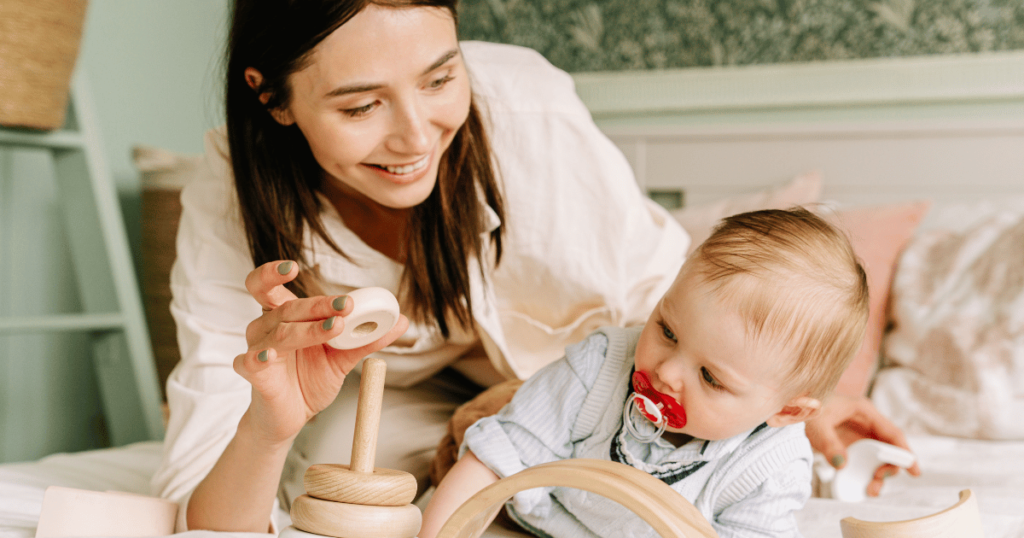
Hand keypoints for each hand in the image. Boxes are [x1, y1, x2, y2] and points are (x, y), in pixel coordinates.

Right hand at [234, 260, 408, 445]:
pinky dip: (260, 357)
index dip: (274, 272)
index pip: (268, 286)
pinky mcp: (254, 376)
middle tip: (347, 305)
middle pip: (287, 308)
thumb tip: (402, 320)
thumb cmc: (310, 380)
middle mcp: (266, 328)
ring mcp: (258, 350)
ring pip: (280, 332)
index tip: (293, 266)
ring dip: (309, 329)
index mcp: (285, 317)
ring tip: (335, 328)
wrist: (292, 417)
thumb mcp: (343, 357)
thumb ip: (368, 338)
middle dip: (319, 304)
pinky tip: (270, 356)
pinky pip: (252, 362)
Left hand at [805, 394, 920, 496]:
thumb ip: (828, 443)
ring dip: (876, 474)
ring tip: (869, 490)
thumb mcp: (815, 424)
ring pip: (876, 457)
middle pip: (887, 448)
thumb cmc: (804, 408)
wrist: (788, 406)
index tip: (914, 471)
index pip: (892, 433)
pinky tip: (860, 484)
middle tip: (877, 481)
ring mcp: (856, 434)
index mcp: (863, 411)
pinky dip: (864, 473)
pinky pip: (862, 460)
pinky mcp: (847, 444)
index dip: (905, 452)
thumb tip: (842, 464)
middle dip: (888, 468)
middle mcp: (864, 423)